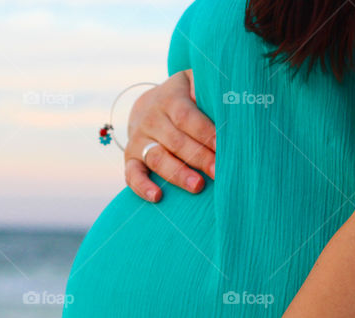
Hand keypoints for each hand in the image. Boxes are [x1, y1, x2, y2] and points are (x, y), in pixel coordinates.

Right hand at [124, 69, 216, 202]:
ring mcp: (139, 140)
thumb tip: (224, 98)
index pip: (188, 118)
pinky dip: (142, 186)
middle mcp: (152, 120)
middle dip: (199, 158)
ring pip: (157, 158)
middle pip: (176, 142)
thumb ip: (205, 86)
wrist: (148, 106)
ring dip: (178, 174)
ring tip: (197, 186)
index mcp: (170, 100)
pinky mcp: (130, 158)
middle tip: (218, 172)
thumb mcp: (193, 84)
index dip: (206, 133)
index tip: (224, 148)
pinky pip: (132, 174)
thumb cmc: (184, 99)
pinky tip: (157, 197)